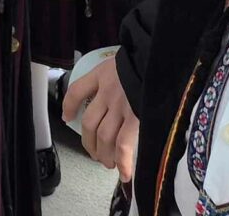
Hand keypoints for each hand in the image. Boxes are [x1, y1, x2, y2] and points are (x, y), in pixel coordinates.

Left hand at [64, 61, 139, 181]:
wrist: (161, 56)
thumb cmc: (146, 58)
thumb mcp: (122, 60)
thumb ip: (116, 73)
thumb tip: (120, 85)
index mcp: (102, 74)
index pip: (76, 91)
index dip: (69, 106)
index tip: (67, 118)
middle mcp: (107, 92)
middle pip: (89, 123)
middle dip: (89, 143)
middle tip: (95, 153)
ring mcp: (121, 106)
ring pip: (103, 136)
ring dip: (104, 154)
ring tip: (108, 163)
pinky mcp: (136, 118)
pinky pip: (123, 144)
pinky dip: (122, 161)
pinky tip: (123, 173)